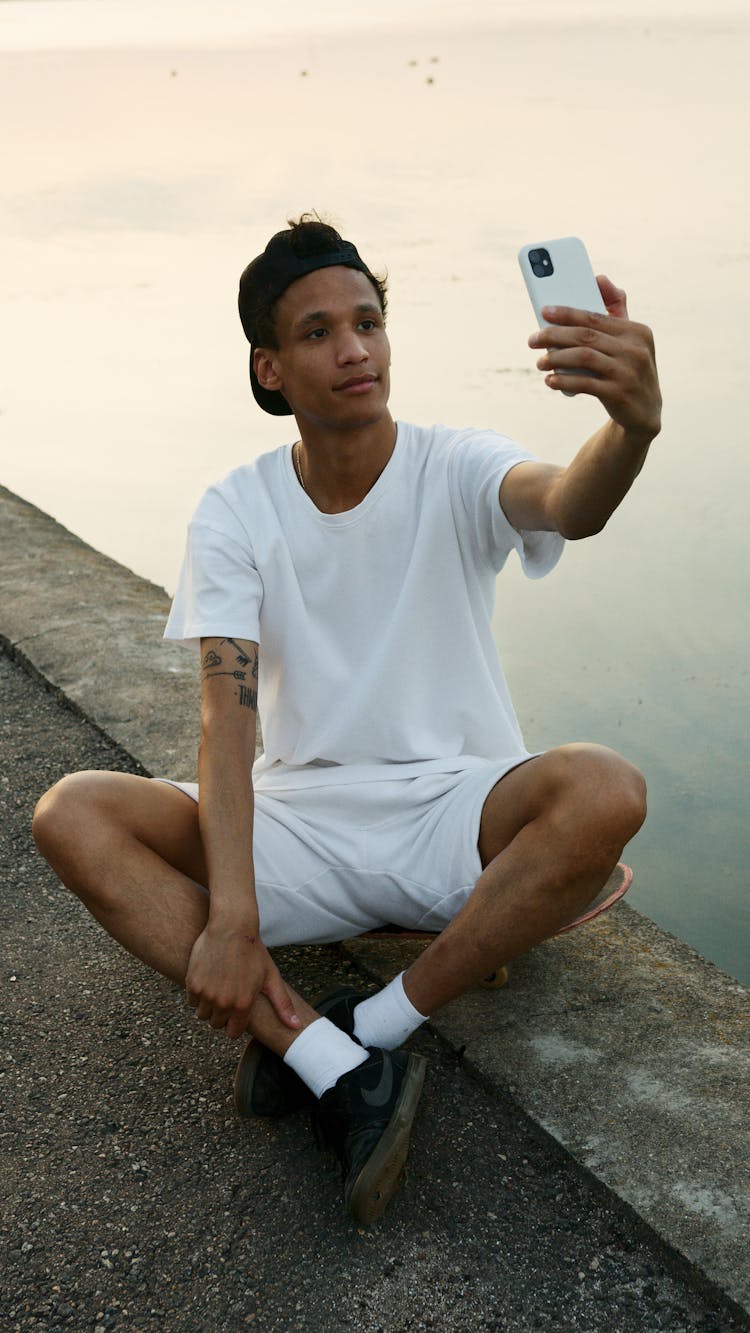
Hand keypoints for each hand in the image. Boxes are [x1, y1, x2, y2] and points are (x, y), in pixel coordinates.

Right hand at [185, 922, 299, 1039]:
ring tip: (218, 989)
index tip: (236, 1013)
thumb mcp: (271, 977)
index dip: (235, 1024)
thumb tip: (296, 1026)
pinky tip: (208, 980)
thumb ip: (283, 1005)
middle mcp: (223, 1003)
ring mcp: (206, 994)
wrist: (231, 928)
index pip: (232, 1033)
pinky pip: (192, 1001)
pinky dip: (198, 995)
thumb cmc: (254, 952)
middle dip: (221, 1015)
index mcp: (243, 1005)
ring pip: (202, 1014)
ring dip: (208, 1006)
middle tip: (228, 996)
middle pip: (216, 1024)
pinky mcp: (193, 984)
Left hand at [529, 275, 661, 441]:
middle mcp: (635, 350)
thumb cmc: (629, 369)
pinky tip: (550, 381)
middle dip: (555, 335)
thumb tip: (600, 279)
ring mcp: (629, 373)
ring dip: (556, 358)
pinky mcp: (619, 394)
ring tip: (540, 362)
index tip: (544, 311)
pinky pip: (585, 383)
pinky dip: (564, 381)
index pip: (596, 317)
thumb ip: (616, 310)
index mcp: (637, 331)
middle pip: (586, 336)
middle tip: (533, 339)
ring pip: (584, 357)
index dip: (568, 313)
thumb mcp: (629, 341)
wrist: (644, 413)